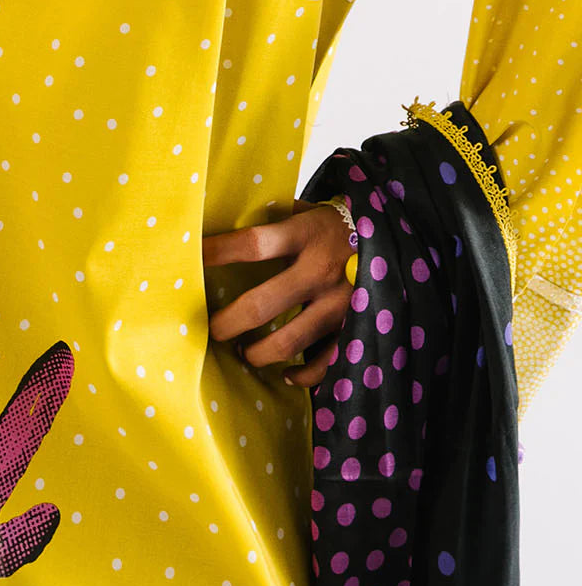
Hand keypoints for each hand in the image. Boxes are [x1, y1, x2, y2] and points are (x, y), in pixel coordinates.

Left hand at [202, 198, 355, 388]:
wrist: (393, 237)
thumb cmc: (336, 225)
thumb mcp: (307, 211)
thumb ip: (274, 219)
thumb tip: (221, 222)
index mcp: (307, 234)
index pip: (253, 244)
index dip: (218, 252)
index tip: (193, 259)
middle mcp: (321, 270)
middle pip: (262, 304)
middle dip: (228, 322)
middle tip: (211, 329)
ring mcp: (340, 303)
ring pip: (289, 342)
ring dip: (258, 353)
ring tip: (243, 352)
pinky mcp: (355, 327)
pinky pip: (324, 363)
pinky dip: (302, 374)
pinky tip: (286, 372)